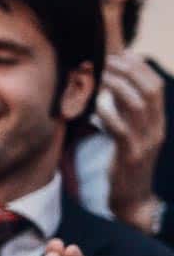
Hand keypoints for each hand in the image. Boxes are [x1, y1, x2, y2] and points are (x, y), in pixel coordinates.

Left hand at [99, 52, 166, 233]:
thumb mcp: (131, 136)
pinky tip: (97, 105)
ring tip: (102, 76)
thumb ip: (126, 114)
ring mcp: (145, 143)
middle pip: (150, 90)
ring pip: (137, 105)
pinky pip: (121, 129)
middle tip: (109, 61)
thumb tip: (113, 87)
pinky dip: (109, 113)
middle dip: (130, 71)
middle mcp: (156, 130)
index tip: (121, 55)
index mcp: (158, 123)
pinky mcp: (130, 156)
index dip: (139, 68)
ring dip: (118, 86)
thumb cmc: (126, 166)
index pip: (155, 87)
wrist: (133, 200)